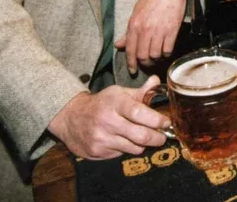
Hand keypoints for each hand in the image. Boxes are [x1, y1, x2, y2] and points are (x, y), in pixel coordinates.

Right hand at [48, 75, 169, 158]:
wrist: (71, 117)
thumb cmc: (101, 104)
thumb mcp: (118, 93)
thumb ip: (140, 92)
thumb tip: (156, 81)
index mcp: (115, 103)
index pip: (138, 112)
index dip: (156, 120)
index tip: (166, 122)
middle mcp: (107, 121)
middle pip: (140, 135)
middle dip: (157, 138)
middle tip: (163, 136)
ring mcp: (101, 138)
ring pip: (134, 148)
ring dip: (143, 144)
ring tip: (143, 137)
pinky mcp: (97, 152)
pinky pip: (122, 154)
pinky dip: (128, 149)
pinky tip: (124, 141)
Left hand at [116, 0, 187, 74]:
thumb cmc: (152, 0)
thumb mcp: (136, 13)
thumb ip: (128, 32)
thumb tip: (119, 45)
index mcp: (134, 25)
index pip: (130, 50)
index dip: (131, 63)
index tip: (133, 70)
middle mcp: (145, 30)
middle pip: (143, 56)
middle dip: (144, 63)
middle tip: (146, 63)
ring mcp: (159, 31)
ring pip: (155, 55)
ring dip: (156, 59)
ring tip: (156, 56)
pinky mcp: (172, 31)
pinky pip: (167, 50)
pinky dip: (166, 53)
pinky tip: (165, 50)